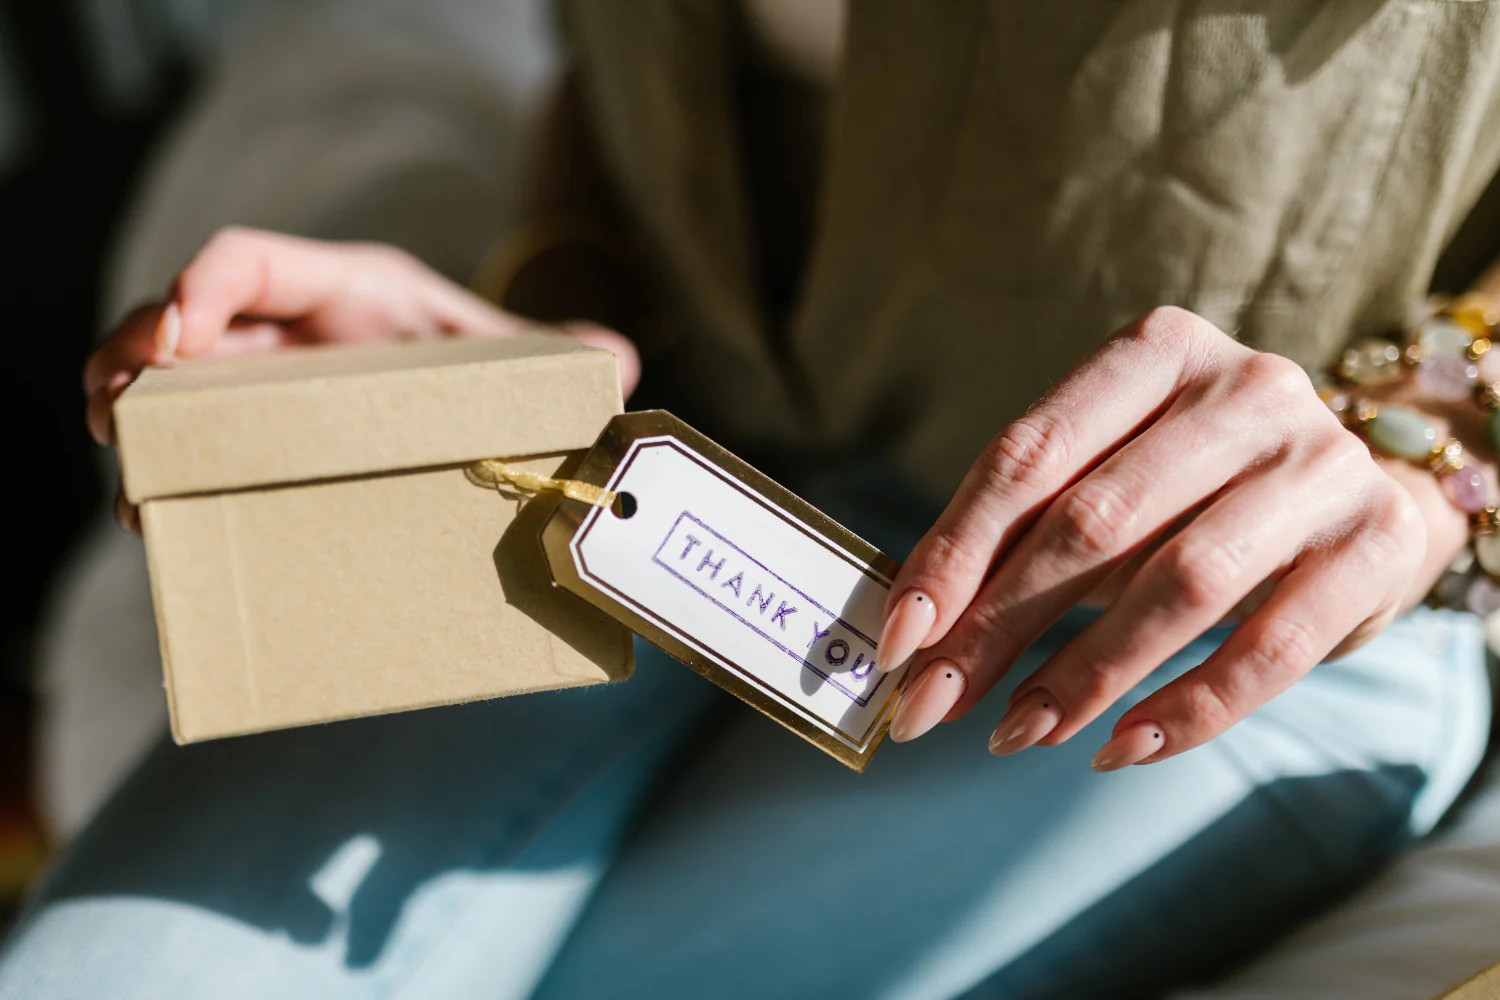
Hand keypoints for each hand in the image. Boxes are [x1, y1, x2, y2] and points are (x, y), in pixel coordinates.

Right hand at [86, 227, 640, 530]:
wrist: (489, 402)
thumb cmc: (494, 367)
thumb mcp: (518, 359)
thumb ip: (562, 356)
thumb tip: (618, 363)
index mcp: (351, 288)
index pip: (252, 260)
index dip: (200, 286)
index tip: (173, 335)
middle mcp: (298, 325)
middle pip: (187, 319)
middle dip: (133, 355)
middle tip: (110, 412)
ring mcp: (274, 378)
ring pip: (176, 380)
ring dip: (133, 412)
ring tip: (121, 472)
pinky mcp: (267, 430)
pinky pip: (200, 438)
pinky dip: (167, 469)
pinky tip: (153, 515)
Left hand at [877, 307, 1449, 768]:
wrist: (1367, 490)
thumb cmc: (1198, 489)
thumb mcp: (1110, 479)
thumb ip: (1025, 532)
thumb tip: (916, 624)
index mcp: (1159, 349)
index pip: (1030, 454)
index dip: (955, 550)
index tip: (900, 637)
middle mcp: (1246, 388)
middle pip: (1093, 521)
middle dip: (1000, 624)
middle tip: (933, 704)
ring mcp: (1322, 462)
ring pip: (1181, 582)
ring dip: (1084, 673)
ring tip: (1017, 732)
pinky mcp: (1377, 544)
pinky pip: (1271, 648)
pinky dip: (1187, 709)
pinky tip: (1117, 748)